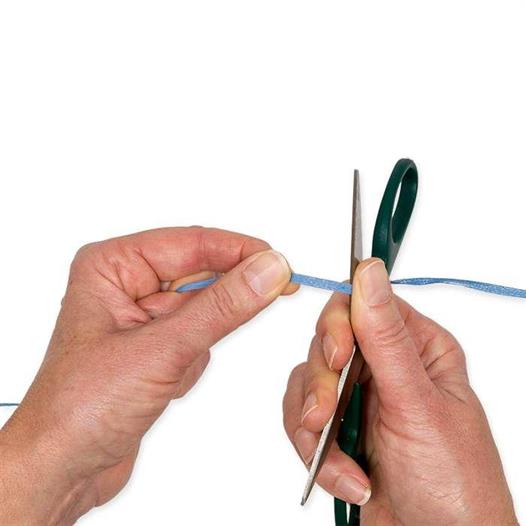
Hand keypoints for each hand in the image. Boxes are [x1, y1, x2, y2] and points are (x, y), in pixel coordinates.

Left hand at [0, 227, 294, 524]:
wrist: (64, 466)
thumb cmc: (82, 407)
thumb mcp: (162, 349)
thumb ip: (222, 307)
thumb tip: (268, 270)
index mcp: (112, 266)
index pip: (191, 243)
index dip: (240, 250)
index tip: (280, 262)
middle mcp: (126, 284)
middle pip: (200, 271)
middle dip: (224, 297)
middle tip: (276, 292)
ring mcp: (141, 316)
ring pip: (203, 307)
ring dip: (201, 339)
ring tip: (176, 367)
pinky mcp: (155, 345)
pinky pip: (198, 335)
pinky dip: (194, 360)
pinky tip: (168, 383)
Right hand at [283, 258, 517, 524]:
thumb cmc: (455, 485)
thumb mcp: (418, 404)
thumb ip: (385, 338)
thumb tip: (368, 271)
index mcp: (417, 349)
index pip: (362, 306)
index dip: (339, 327)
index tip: (337, 358)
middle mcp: (386, 368)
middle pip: (327, 345)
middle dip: (321, 386)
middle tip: (324, 416)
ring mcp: (359, 399)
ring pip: (307, 384)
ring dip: (315, 428)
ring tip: (345, 464)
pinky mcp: (338, 430)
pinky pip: (301, 422)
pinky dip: (318, 455)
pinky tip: (350, 480)